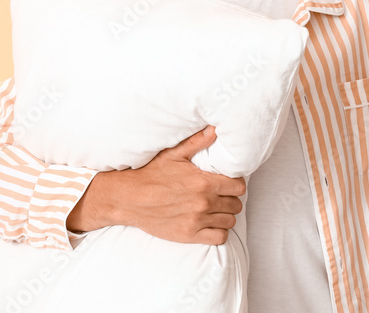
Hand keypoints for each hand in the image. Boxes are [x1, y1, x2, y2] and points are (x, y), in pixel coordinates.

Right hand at [66, 126, 246, 244]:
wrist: (129, 198)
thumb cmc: (151, 174)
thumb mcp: (174, 154)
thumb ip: (198, 142)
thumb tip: (215, 129)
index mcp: (204, 182)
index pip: (239, 187)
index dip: (236, 183)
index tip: (227, 182)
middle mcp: (204, 203)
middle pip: (236, 204)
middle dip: (230, 199)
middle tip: (220, 195)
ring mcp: (197, 221)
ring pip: (230, 221)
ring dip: (225, 215)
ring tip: (215, 209)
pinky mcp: (189, 235)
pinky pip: (219, 237)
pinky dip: (219, 231)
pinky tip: (210, 223)